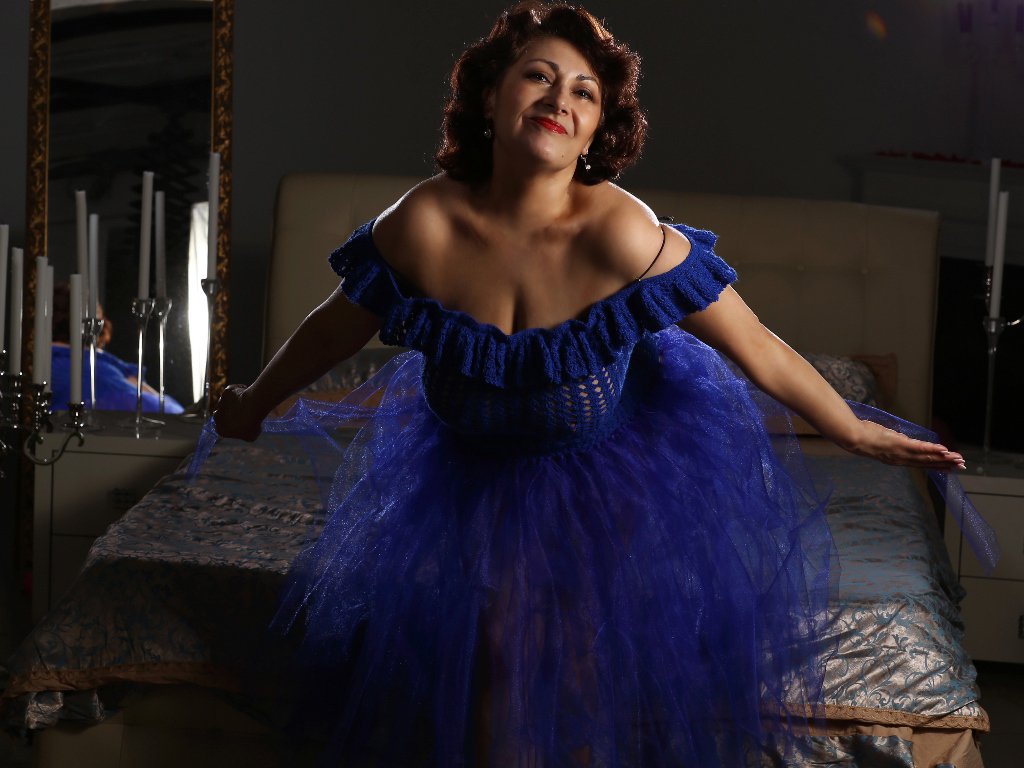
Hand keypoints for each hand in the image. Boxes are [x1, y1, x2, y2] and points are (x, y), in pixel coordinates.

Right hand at [212, 384, 262, 441]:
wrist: (252, 408)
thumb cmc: (252, 424)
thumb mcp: (251, 436)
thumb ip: (245, 435)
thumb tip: (247, 431)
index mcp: (220, 429)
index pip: (223, 428)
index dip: (231, 426)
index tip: (239, 423)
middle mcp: (217, 416)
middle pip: (221, 415)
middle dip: (229, 414)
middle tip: (243, 413)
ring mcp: (221, 403)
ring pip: (226, 402)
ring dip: (233, 403)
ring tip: (247, 403)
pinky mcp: (226, 392)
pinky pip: (232, 391)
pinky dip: (238, 390)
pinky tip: (246, 392)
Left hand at [845, 420, 965, 471]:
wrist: (856, 438)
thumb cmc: (867, 437)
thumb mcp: (884, 442)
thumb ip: (896, 443)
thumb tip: (904, 440)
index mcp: (898, 460)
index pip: (921, 464)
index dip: (936, 466)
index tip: (949, 468)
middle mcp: (901, 460)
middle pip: (927, 463)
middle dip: (945, 464)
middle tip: (961, 466)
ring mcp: (901, 453)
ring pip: (927, 457)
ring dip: (944, 458)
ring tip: (958, 459)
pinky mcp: (900, 445)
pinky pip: (919, 448)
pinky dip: (932, 449)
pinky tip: (944, 450)